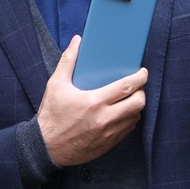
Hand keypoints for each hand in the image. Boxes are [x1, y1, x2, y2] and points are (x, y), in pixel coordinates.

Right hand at [37, 35, 147, 166]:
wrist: (46, 147)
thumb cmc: (51, 115)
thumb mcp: (56, 84)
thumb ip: (68, 60)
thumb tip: (77, 41)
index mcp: (94, 101)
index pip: (127, 87)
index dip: (140, 78)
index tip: (142, 72)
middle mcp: (105, 118)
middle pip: (138, 104)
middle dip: (142, 92)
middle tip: (137, 87)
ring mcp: (108, 134)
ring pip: (134, 118)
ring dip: (135, 107)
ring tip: (129, 99)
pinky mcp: (108, 144)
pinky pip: (127, 130)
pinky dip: (128, 120)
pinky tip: (121, 114)